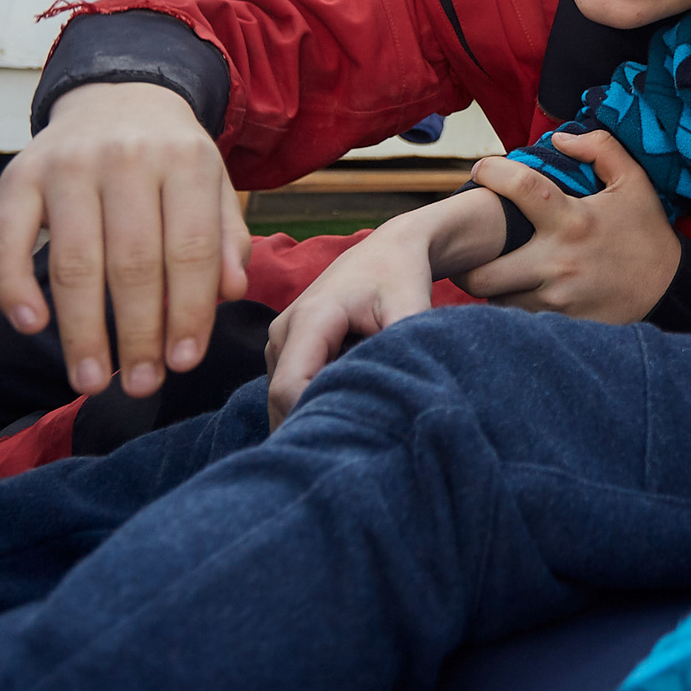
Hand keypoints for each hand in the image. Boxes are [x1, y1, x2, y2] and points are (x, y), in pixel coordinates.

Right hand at [0, 82, 249, 398]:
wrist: (118, 94)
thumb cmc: (171, 158)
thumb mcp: (213, 185)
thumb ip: (224, 239)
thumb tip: (229, 294)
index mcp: (185, 160)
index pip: (189, 249)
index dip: (187, 312)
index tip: (184, 363)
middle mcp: (126, 158)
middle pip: (132, 263)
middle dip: (137, 335)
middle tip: (140, 385)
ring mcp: (67, 165)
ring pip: (73, 262)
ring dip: (82, 331)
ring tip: (91, 380)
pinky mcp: (18, 175)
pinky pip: (5, 240)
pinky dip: (13, 288)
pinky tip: (33, 328)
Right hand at [261, 188, 507, 425]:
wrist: (389, 249)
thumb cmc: (401, 276)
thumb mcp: (411, 308)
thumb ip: (401, 350)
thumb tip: (400, 397)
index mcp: (310, 319)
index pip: (290, 390)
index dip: (317, 420)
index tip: (356, 437)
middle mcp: (283, 331)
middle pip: (282, 401)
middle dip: (316, 425)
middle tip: (359, 442)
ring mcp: (279, 341)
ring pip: (284, 399)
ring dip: (318, 412)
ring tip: (359, 412)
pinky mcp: (285, 349)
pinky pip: (292, 388)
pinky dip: (316, 400)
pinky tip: (348, 396)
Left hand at [458, 133, 681, 322]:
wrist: (670, 290)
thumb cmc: (646, 233)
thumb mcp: (633, 182)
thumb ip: (599, 149)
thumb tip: (557, 138)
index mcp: (572, 219)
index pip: (519, 187)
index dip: (491, 173)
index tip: (480, 169)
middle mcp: (557, 261)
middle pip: (483, 272)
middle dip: (468, 261)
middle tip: (472, 248)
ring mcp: (556, 298)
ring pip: (495, 300)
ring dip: (491, 285)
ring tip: (498, 269)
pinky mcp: (561, 323)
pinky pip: (517, 318)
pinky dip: (511, 305)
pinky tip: (519, 291)